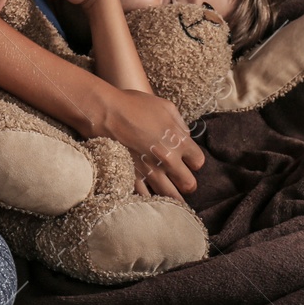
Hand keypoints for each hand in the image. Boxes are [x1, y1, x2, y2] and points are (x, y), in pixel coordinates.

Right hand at [91, 88, 205, 201]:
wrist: (105, 112)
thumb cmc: (133, 105)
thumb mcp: (165, 106)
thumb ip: (180, 124)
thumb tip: (186, 137)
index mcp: (178, 141)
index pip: (198, 162)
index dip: (194, 162)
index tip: (188, 161)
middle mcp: (168, 160)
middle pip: (189, 184)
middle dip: (187, 183)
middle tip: (180, 180)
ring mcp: (150, 171)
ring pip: (170, 196)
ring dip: (172, 196)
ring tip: (170, 195)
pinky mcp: (133, 178)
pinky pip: (146, 198)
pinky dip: (149, 199)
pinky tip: (150, 197)